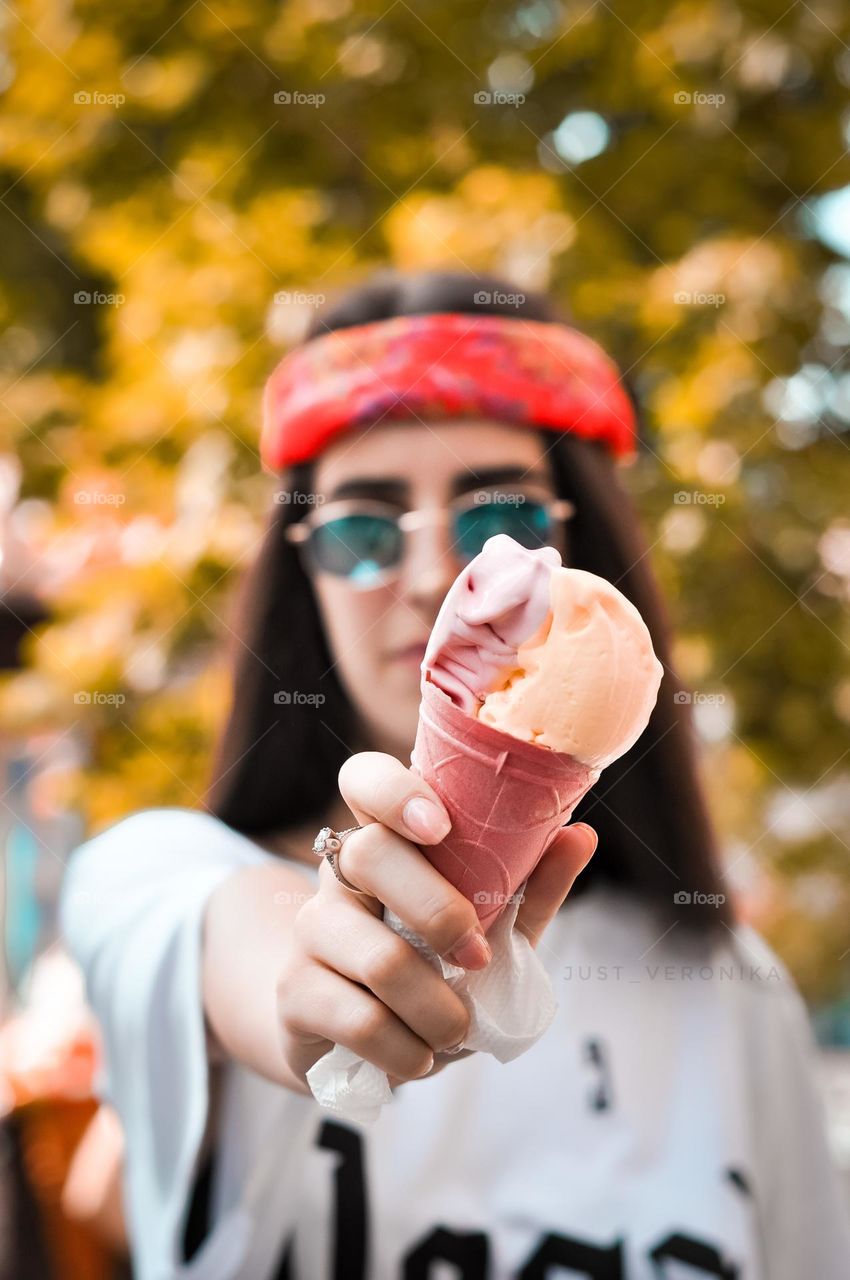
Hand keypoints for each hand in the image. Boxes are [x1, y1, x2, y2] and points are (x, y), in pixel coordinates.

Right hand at [276, 751, 596, 1092]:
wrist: (351, 1039)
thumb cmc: (430, 967)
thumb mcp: (490, 929)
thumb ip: (530, 886)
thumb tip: (581, 835)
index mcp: (386, 840)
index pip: (365, 779)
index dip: (396, 791)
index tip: (440, 828)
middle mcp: (339, 874)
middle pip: (370, 854)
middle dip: (439, 912)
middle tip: (477, 958)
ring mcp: (310, 931)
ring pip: (376, 956)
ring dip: (436, 1006)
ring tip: (456, 1029)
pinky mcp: (294, 993)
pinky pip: (360, 1019)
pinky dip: (408, 1049)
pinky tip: (420, 1056)